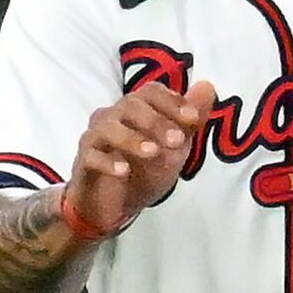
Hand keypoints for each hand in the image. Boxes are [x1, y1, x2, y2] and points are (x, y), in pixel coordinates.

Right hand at [66, 76, 215, 238]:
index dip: (172, 101)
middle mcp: (113, 117)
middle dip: (156, 121)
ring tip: (152, 152)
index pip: (151, 92)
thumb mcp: (175, 147)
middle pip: (130, 105)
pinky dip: (107, 162)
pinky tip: (123, 171)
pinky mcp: (83, 163)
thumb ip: (191, 120)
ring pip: (107, 127)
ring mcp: (95, 138)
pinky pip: (91, 156)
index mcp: (136, 110)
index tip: (193, 118)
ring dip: (132, 138)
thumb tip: (208, 86)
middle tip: (178, 141)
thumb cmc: (144, 169)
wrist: (115, 206)